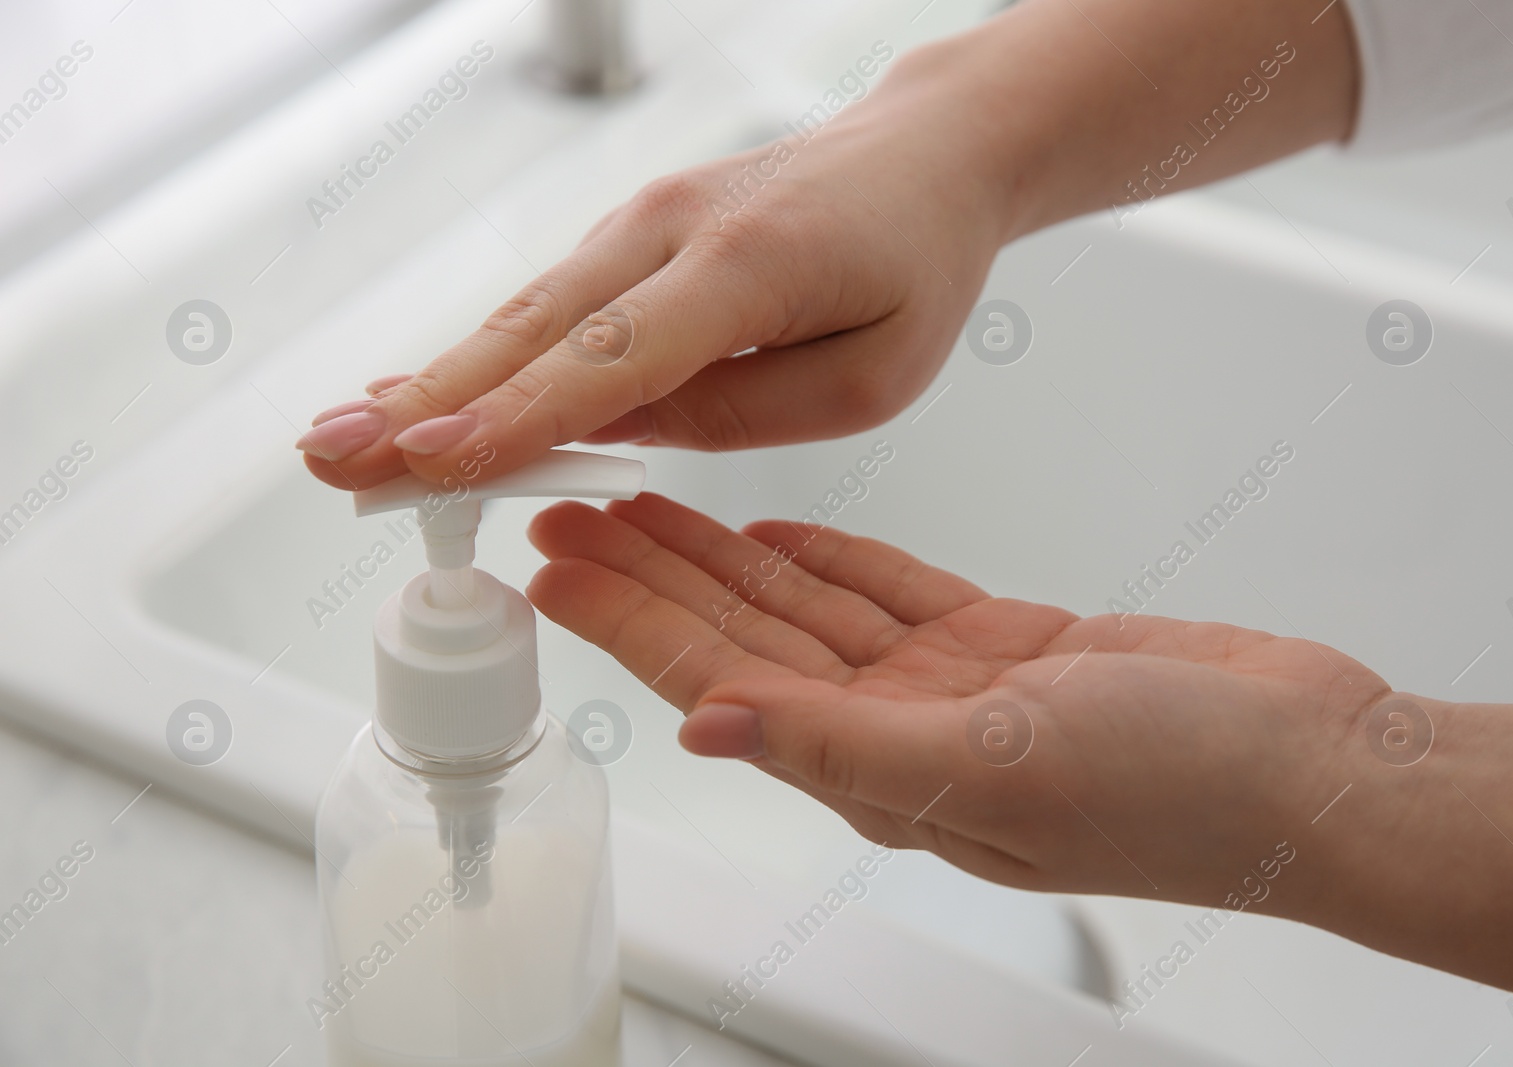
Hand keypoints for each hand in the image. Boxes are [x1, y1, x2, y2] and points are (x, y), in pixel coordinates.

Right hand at [298, 53, 1011, 489]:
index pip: (615, 356)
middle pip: (534, 328)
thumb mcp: (870, 375)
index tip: (433, 461)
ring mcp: (641, 221)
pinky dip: (480, 356)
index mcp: (747, 267)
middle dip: (427, 402)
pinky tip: (417, 396)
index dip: (519, 416)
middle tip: (333, 461)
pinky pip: (548, 305)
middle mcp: (673, 229)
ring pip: (524, 315)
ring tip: (343, 441)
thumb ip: (746, 410)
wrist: (925, 154)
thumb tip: (627, 432)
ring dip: (432, 382)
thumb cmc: (914, 263)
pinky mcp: (631, 234)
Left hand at [526, 493, 1389, 903]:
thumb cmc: (1183, 789)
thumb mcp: (1002, 767)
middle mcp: (900, 732)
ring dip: (723, 557)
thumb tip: (711, 730)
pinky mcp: (1005, 647)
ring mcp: (952, 689)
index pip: (719, 685)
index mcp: (883, 773)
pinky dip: (829, 560)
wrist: (1315, 764)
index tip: (553, 570)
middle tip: (568, 513)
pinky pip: (889, 595)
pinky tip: (772, 533)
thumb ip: (847, 746)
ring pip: (805, 609)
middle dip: (651, 577)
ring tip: (644, 503)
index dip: (629, 625)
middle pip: (743, 639)